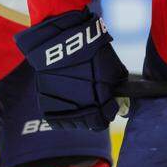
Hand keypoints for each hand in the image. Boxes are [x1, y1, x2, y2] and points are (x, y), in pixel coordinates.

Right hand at [14, 9, 127, 130]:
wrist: (59, 42)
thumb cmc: (91, 52)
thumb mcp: (114, 68)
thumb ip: (118, 85)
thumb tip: (121, 96)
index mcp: (99, 103)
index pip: (103, 121)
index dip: (107, 112)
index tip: (107, 104)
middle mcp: (80, 111)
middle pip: (89, 125)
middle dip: (94, 114)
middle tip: (93, 100)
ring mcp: (62, 110)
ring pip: (72, 124)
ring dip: (78, 115)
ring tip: (79, 99)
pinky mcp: (46, 106)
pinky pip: (57, 119)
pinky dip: (63, 113)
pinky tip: (67, 101)